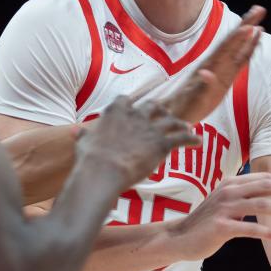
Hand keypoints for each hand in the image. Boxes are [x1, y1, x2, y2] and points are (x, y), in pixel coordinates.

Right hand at [79, 97, 200, 189]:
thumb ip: (82, 135)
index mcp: (115, 111)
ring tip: (186, 126)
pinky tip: (197, 142)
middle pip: (153, 106)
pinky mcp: (162, 143)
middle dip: (160, 110)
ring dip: (179, 123)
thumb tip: (73, 132)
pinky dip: (191, 139)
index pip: (125, 100)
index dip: (130, 104)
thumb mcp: (83, 143)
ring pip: (171, 120)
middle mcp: (135, 115)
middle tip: (164, 114)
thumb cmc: (90, 158)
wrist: (103, 170)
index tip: (132, 107)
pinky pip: (182, 138)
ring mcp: (150, 128)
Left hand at [164, 5, 264, 123]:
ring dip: (249, 36)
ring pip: (238, 49)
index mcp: (210, 66)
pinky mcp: (224, 78)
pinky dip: (247, 51)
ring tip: (260, 23)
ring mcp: (221, 70)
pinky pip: (239, 61)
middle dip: (246, 25)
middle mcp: (216, 64)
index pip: (227, 47)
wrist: (177, 112)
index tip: (250, 25)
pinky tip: (253, 41)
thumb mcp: (195, 98)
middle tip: (260, 8)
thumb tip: (207, 73)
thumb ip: (203, 86)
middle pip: (234, 41)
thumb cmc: (185, 106)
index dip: (238, 37)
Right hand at [170, 172, 270, 260]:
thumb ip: (241, 195)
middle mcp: (227, 192)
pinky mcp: (221, 227)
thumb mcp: (223, 203)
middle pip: (265, 186)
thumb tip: (266, 193)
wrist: (179, 238)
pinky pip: (251, 228)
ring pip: (262, 205)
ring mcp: (224, 209)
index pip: (263, 178)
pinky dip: (270, 231)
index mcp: (230, 183)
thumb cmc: (206, 222)